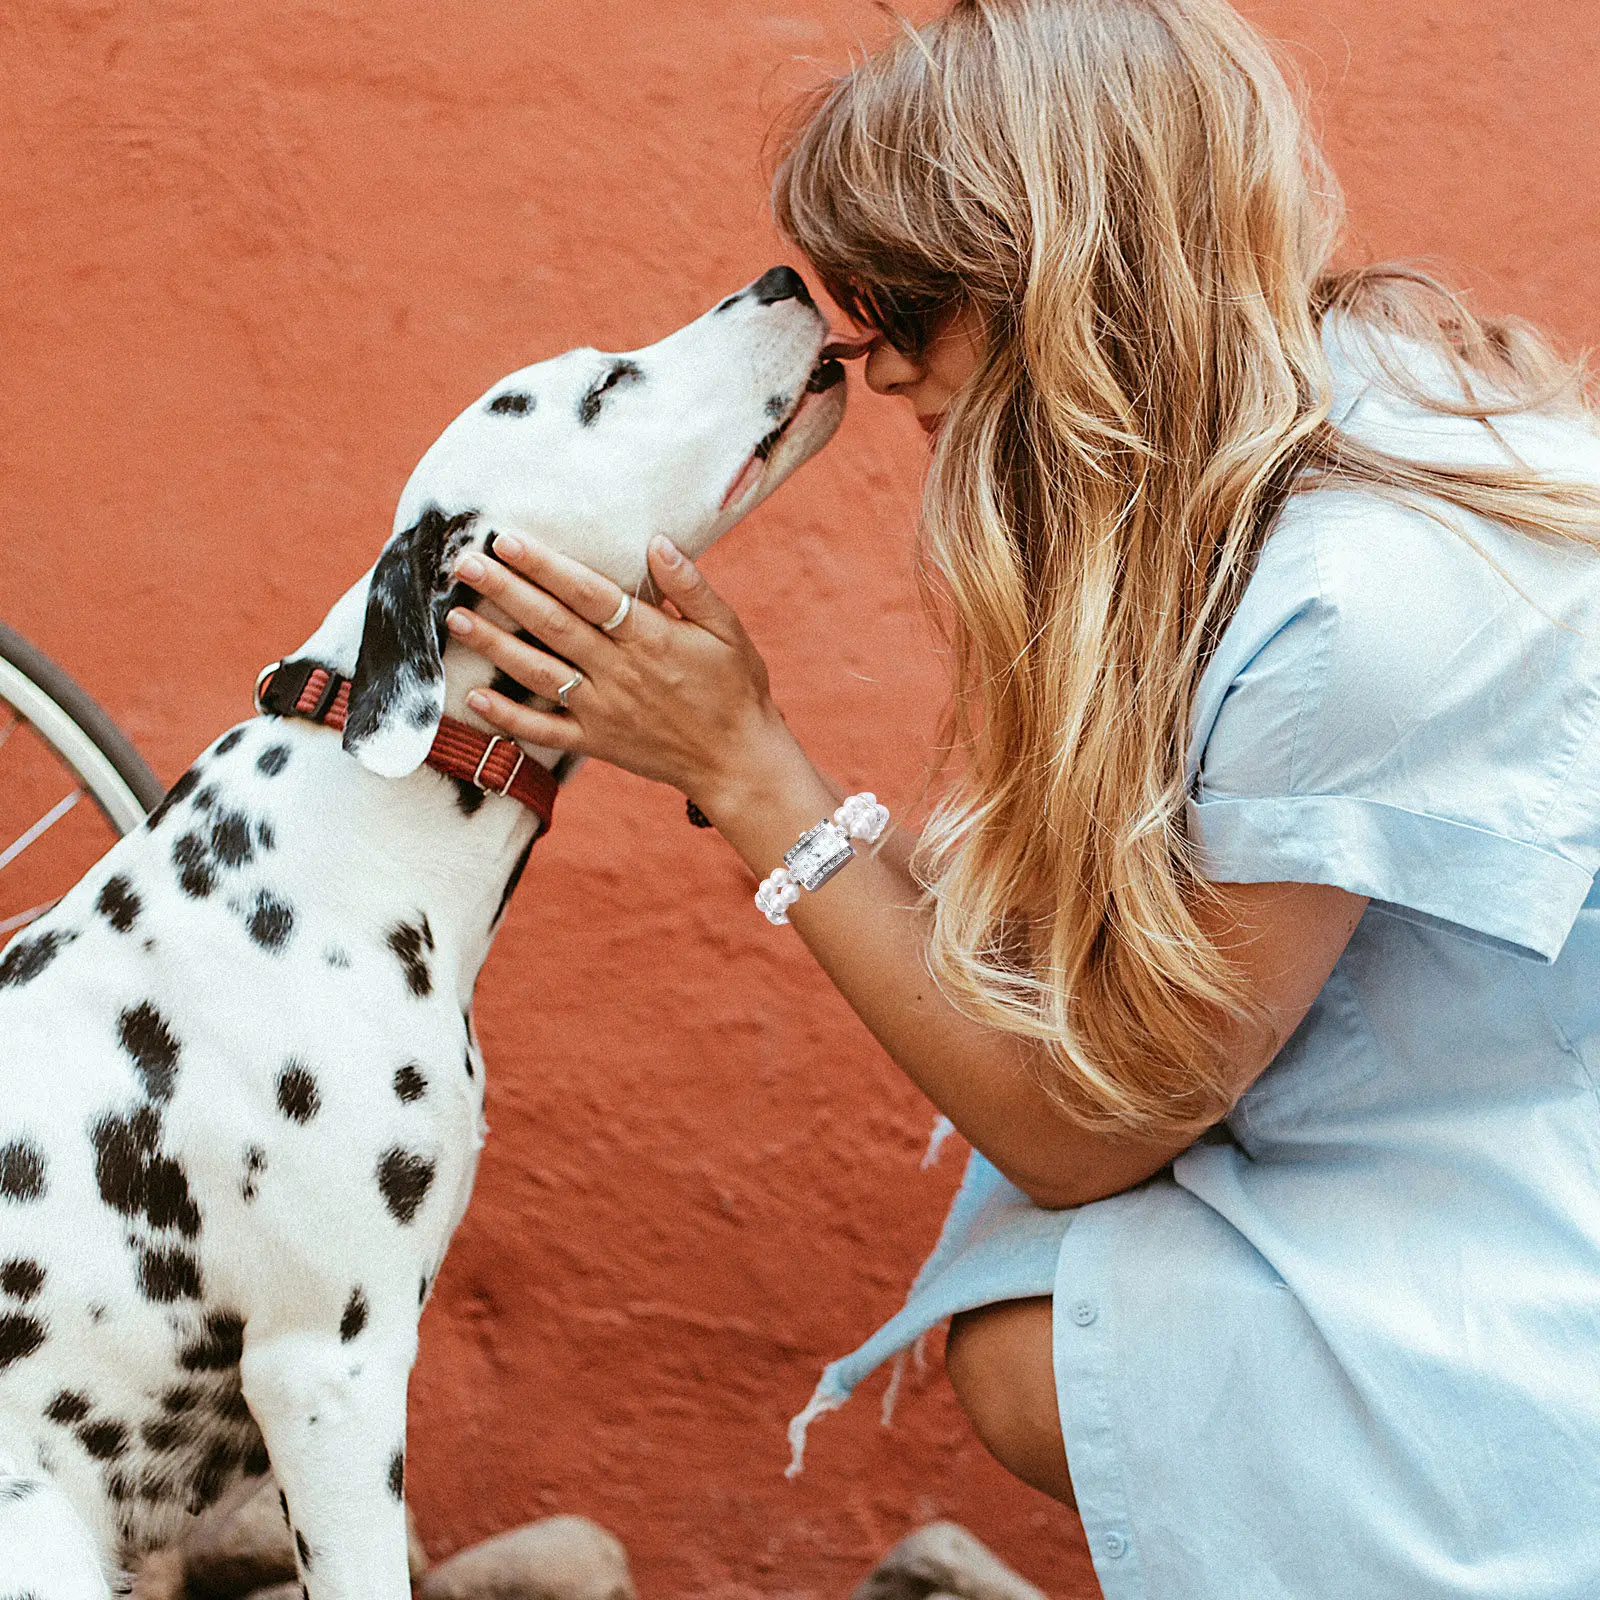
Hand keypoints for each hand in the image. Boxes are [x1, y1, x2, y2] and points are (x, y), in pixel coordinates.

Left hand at [445, 533, 792, 809]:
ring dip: (494, 644)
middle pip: (552, 624)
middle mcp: (619, 672)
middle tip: (464, 563)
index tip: (508, 540)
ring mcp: (603, 710)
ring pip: (538, 672)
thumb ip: (690, 587)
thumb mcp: (727, 630)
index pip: (587, 593)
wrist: (738, 760)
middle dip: (505, 590)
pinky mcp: (596, 741)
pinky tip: (474, 697)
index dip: (545, 566)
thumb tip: (657, 542)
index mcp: (650, 637)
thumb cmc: (736, 687)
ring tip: (455, 617)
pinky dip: (508, 717)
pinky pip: (544, 730)